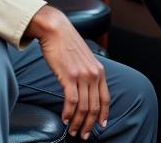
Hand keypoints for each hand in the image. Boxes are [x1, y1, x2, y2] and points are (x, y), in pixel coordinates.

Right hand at [25, 5, 108, 139]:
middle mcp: (93, 74)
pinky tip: (64, 118)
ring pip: (83, 108)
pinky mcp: (69, 76)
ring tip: (71, 130)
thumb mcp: (83, 57)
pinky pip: (71, 102)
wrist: (55, 28)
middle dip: (89, 124)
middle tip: (82, 134)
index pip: (105, 99)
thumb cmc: (65, 41)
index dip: (104, 115)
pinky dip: (68, 113)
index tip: (100, 125)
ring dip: (77, 123)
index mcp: (99, 70)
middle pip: (94, 107)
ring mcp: (82, 75)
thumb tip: (84, 86)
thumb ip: (87, 71)